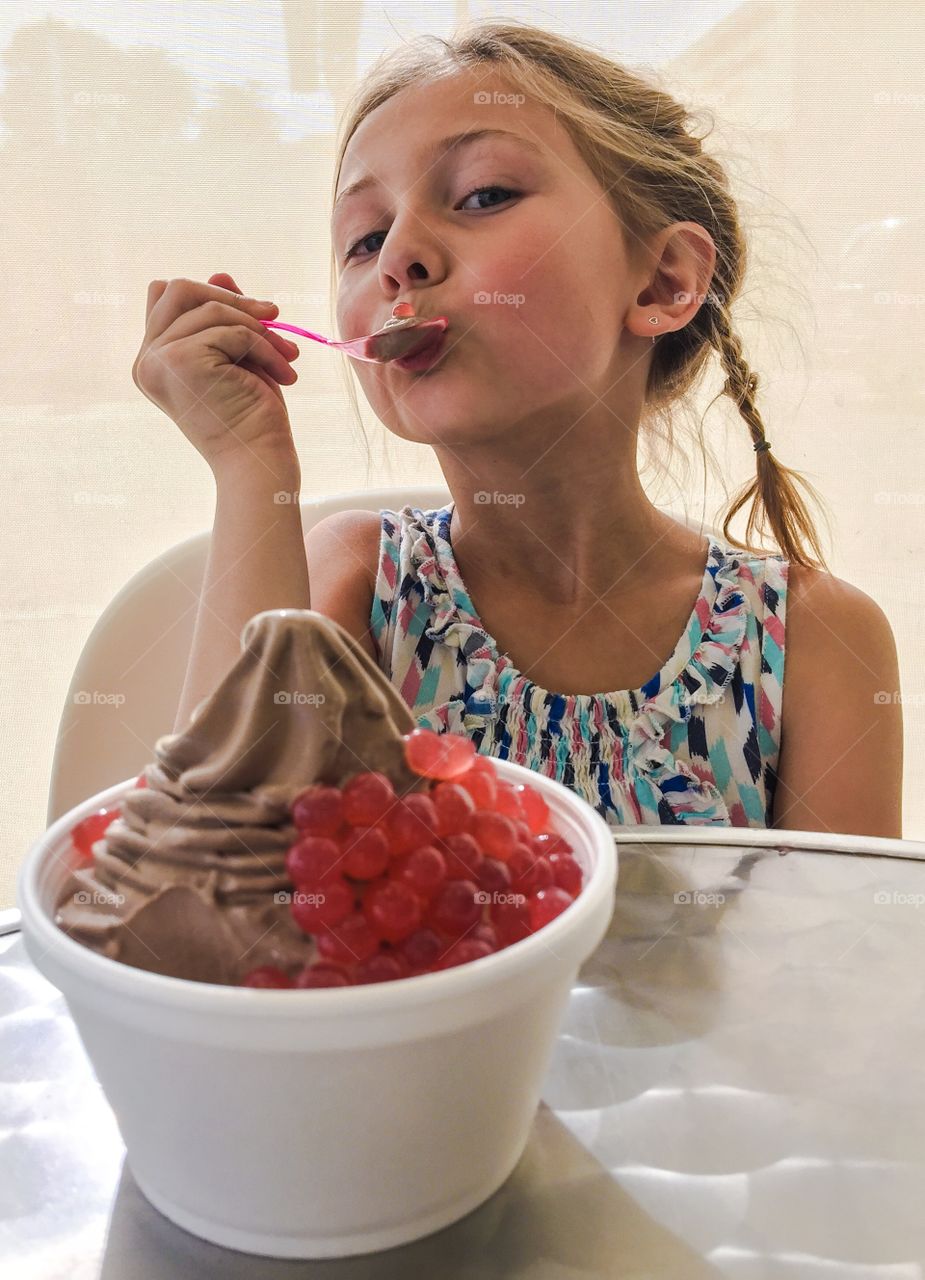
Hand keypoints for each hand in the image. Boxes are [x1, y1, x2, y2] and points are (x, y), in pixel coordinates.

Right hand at [132, 272, 301, 471]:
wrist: (259, 465)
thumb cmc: (253, 418)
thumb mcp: (239, 357)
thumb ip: (225, 317)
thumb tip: (220, 271)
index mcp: (152, 361)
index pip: (165, 296)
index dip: (211, 295)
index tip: (256, 317)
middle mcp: (145, 361)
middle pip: (178, 288)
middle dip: (234, 299)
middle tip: (276, 319)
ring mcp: (157, 360)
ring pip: (210, 306)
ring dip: (259, 328)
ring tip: (287, 358)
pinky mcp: (180, 361)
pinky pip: (230, 329)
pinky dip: (265, 347)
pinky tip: (284, 375)